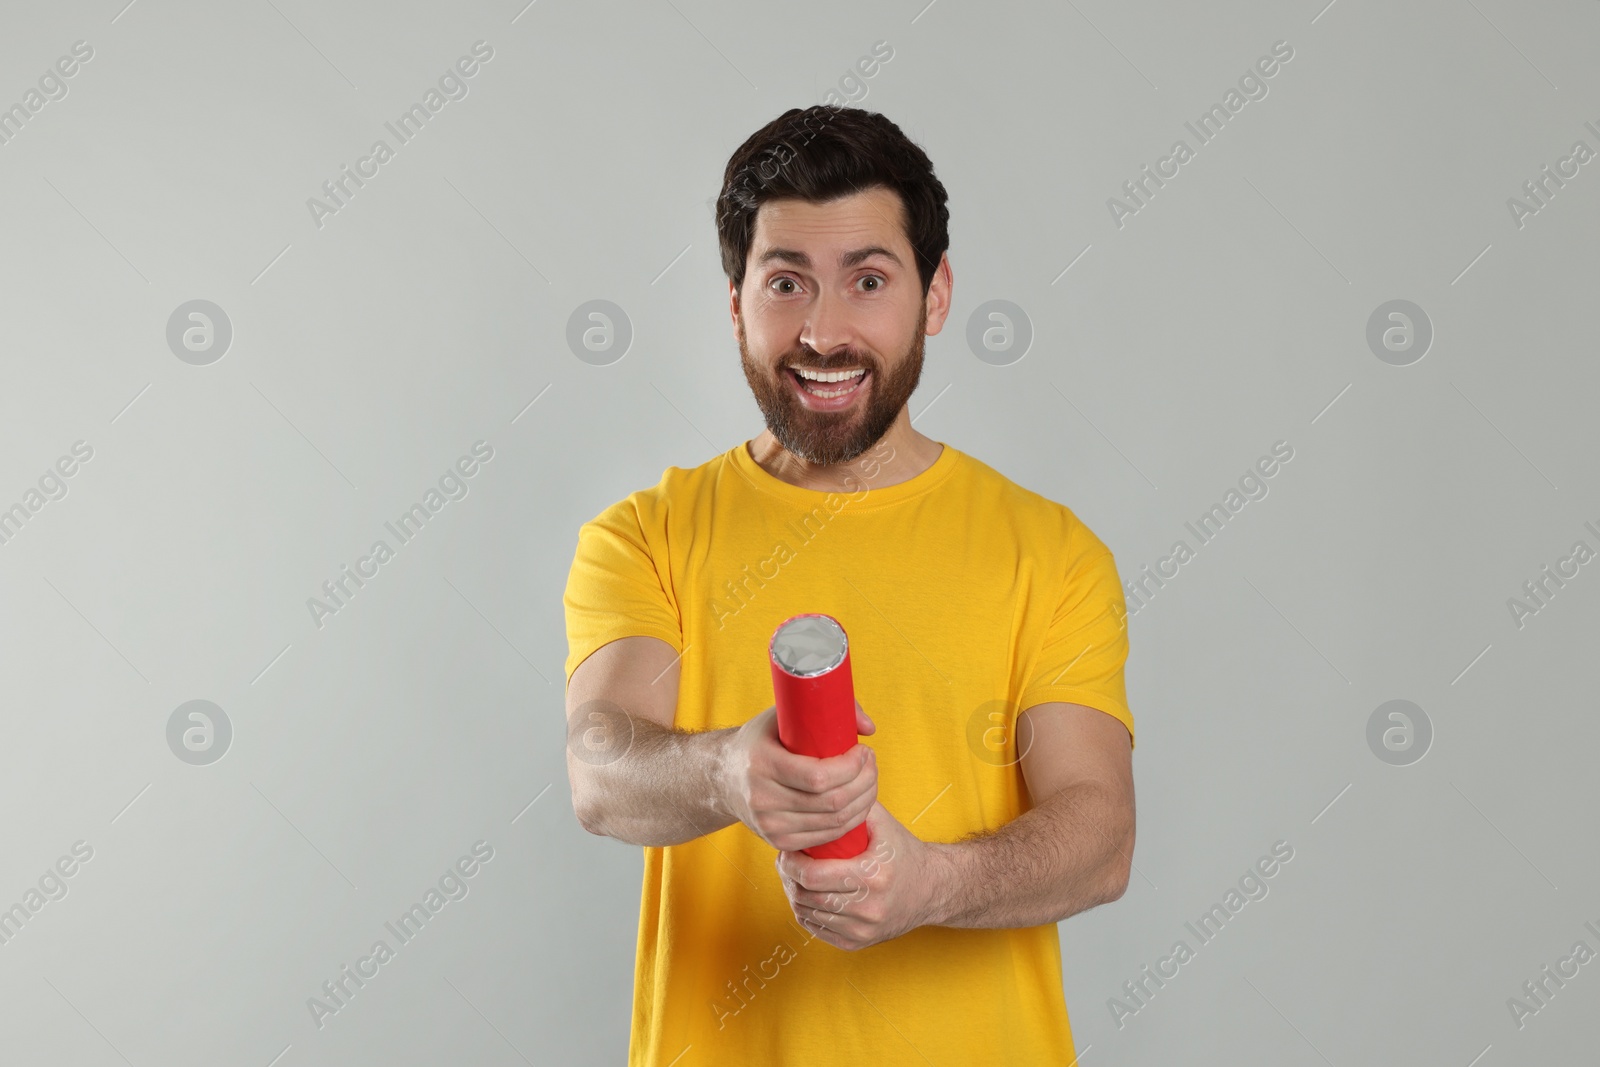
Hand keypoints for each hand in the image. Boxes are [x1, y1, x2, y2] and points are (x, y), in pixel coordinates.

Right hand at [718, 701, 876, 852]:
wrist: (723, 777)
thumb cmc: (760, 741)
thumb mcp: (781, 715)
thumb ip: (825, 709)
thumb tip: (868, 728)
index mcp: (762, 763)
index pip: (818, 777)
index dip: (851, 767)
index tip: (863, 751)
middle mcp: (762, 798)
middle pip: (831, 802)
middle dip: (864, 783)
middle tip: (871, 765)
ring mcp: (769, 824)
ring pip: (834, 822)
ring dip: (863, 802)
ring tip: (869, 782)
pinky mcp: (778, 841)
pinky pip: (826, 838)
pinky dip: (850, 822)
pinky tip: (857, 804)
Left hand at [775, 801, 946, 950]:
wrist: (932, 890)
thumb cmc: (903, 852)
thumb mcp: (883, 824)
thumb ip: (853, 805)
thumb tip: (821, 787)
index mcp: (873, 876)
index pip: (813, 876)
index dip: (791, 863)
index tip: (786, 850)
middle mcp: (868, 907)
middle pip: (806, 896)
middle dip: (788, 877)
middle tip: (785, 861)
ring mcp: (863, 929)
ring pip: (807, 915)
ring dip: (793, 894)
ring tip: (793, 876)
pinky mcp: (858, 942)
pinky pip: (818, 930)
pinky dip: (806, 913)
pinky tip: (807, 896)